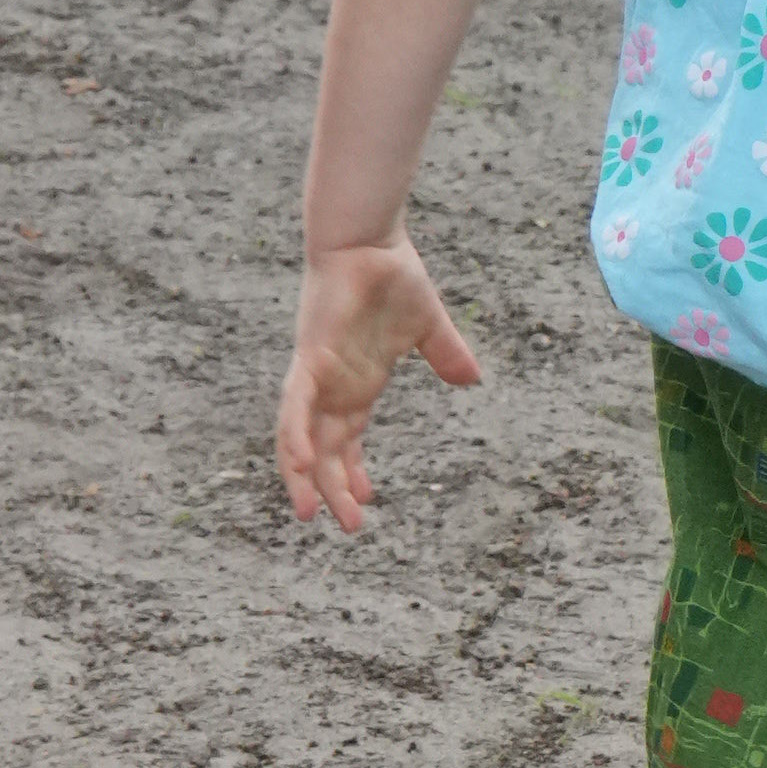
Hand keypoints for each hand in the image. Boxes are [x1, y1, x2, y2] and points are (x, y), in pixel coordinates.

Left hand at [276, 237, 479, 529]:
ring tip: (314, 512)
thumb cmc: (391, 276)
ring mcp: (316, 376)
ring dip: (306, 478)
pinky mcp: (309, 360)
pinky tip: (302, 466)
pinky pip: (294, 408)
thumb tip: (472, 378)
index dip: (352, 473)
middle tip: (348, 527)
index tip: (365, 503)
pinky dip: (294, 438)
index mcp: (357, 383)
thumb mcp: (427, 325)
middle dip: (333, 490)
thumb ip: (446, 353)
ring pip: (301, 440)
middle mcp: (332, 388)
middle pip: (325, 451)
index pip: (347, 440)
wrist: (368, 240)